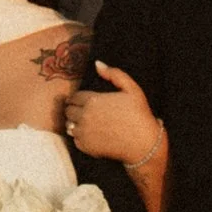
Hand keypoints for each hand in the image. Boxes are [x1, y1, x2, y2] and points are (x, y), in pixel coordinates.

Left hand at [64, 62, 167, 211]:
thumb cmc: (139, 114)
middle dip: (74, 109)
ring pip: (68, 125)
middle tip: (85, 111)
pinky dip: (80, 137)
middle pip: (68, 110)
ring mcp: (84, 133)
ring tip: (88, 123)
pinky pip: (75, 139)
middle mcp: (84, 116)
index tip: (84, 101)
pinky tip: (92, 135)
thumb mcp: (131, 89)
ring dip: (75, 123)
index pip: (74, 97)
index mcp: (92, 100)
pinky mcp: (86, 147)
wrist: (144, 144)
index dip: (78, 98)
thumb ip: (114, 74)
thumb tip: (97, 64)